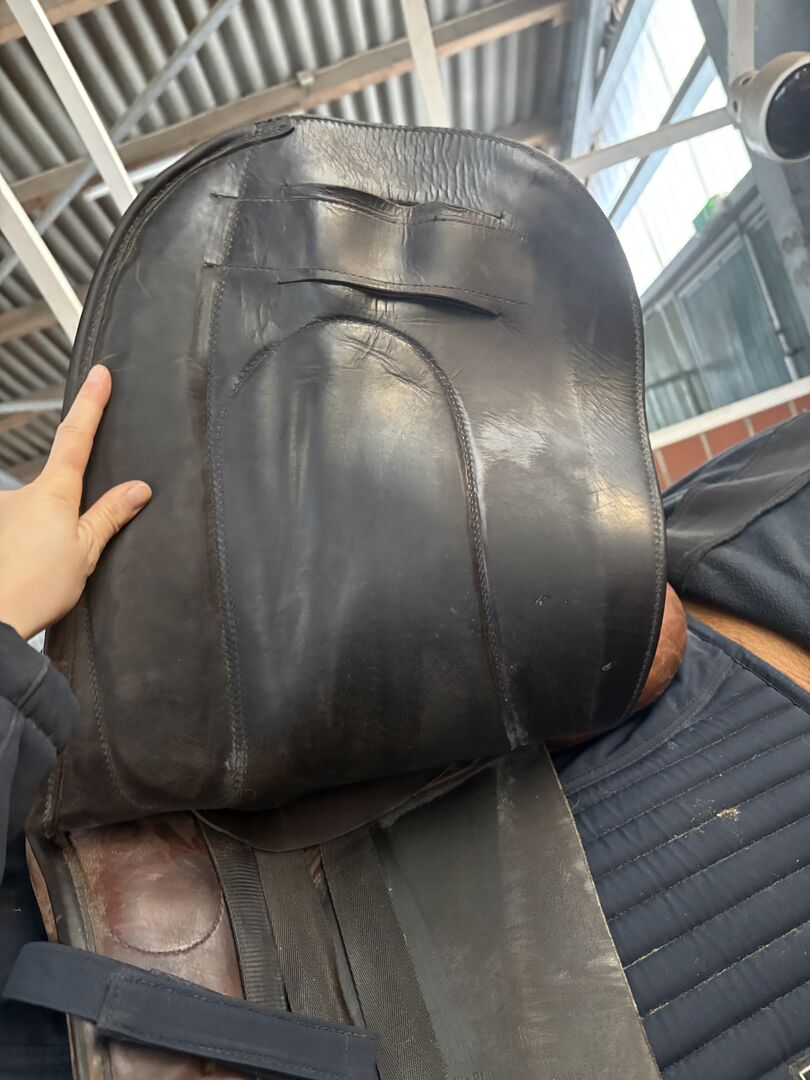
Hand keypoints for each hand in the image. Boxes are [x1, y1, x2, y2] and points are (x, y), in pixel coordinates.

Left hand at [0, 366, 150, 639]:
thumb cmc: (35, 588)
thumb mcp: (86, 552)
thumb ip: (110, 515)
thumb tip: (139, 488)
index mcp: (54, 492)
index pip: (77, 437)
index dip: (91, 404)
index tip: (100, 373)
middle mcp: (22, 493)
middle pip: (55, 488)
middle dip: (64, 519)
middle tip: (62, 561)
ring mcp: (3, 510)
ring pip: (31, 516)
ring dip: (37, 541)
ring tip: (40, 579)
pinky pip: (14, 532)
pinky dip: (20, 551)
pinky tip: (22, 576)